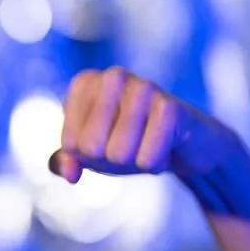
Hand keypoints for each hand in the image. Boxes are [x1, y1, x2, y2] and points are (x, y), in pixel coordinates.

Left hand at [48, 66, 236, 182]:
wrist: (184, 142)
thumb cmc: (129, 142)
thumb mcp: (90, 153)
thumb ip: (65, 162)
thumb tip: (69, 174)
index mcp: (85, 83)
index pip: (70, 143)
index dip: (88, 157)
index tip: (107, 141)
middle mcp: (112, 77)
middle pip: (90, 148)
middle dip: (109, 160)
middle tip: (129, 145)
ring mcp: (143, 87)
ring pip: (118, 154)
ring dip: (133, 162)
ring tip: (147, 144)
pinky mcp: (170, 107)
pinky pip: (147, 158)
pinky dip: (154, 164)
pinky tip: (166, 146)